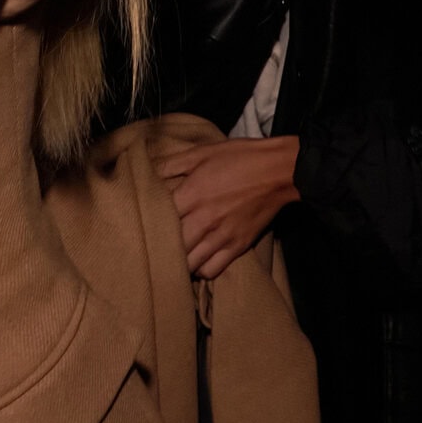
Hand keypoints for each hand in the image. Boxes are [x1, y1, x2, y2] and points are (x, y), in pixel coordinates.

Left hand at [154, 136, 300, 279]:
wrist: (279, 171)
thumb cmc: (239, 158)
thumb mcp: (201, 152)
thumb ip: (171, 164)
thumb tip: (146, 171)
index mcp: (192, 194)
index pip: (157, 217)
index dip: (147, 219)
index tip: (142, 219)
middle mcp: (204, 219)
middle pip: (170, 245)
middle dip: (160, 245)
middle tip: (153, 242)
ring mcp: (221, 236)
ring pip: (188, 263)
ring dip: (178, 261)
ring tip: (173, 255)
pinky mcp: (237, 247)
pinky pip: (211, 270)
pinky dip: (200, 269)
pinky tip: (196, 260)